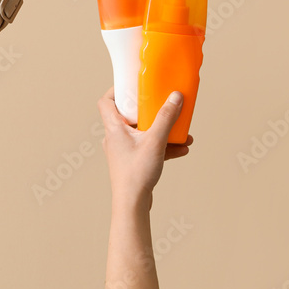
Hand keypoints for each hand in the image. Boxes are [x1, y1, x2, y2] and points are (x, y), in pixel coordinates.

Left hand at [97, 87, 191, 210]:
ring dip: (161, 130)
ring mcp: (123, 151)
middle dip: (148, 110)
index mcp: (113, 128)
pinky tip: (182, 148)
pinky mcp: (133, 162)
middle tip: (160, 103)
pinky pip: (148, 147)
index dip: (116, 90)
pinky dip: (163, 146)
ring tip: (182, 131)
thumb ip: (166, 117)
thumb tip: (175, 96)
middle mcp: (115, 138)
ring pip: (142, 133)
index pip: (105, 102)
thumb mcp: (155, 141)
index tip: (132, 85)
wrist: (132, 204)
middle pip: (128, 115)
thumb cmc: (136, 173)